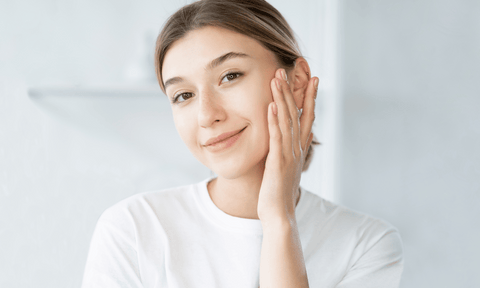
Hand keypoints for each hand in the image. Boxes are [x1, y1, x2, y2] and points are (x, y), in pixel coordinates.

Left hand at [257, 68, 317, 224]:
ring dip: (282, 98)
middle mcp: (297, 148)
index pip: (307, 117)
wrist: (280, 214)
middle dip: (294, 90)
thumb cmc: (280, 193)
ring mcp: (289, 154)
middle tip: (291, 69)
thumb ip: (292, 150)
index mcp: (299, 149)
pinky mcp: (278, 162)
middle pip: (298, 113)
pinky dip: (274, 120)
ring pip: (287, 120)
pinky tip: (270, 105)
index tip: (313, 79)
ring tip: (277, 78)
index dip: (310, 98)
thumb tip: (301, 135)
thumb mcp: (288, 168)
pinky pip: (276, 137)